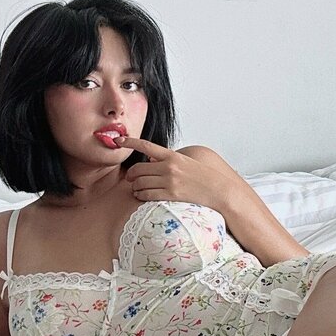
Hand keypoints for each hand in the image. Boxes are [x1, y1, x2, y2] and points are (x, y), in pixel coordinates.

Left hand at [119, 137, 235, 210]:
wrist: (217, 190)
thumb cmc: (202, 176)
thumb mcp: (185, 162)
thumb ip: (167, 160)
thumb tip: (149, 158)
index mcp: (172, 156)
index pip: (146, 146)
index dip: (129, 142)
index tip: (118, 140)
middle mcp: (169, 167)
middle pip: (138, 169)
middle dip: (131, 175)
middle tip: (131, 178)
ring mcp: (169, 181)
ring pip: (140, 183)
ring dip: (135, 187)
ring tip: (137, 189)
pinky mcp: (170, 195)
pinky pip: (146, 195)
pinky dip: (140, 195)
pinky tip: (142, 195)